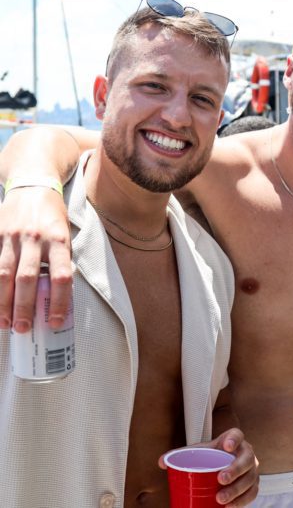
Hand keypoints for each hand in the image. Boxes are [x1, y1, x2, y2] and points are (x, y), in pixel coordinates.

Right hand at [0, 187, 72, 330]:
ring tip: (4, 323)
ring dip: (2, 302)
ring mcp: (12, 236)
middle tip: (23, 329)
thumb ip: (60, 261)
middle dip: (24, 307)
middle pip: (28, 278)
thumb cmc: (52, 217)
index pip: (61, 275)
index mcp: (59, 239)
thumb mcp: (65, 235)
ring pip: (4, 274)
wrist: (33, 186)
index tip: (56, 323)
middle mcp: (35, 238)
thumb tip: (57, 298)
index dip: (59, 301)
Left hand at [159, 429, 258, 506]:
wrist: (224, 465)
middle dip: (235, 469)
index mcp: (233, 440)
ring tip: (220, 499)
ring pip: (250, 478)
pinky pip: (252, 492)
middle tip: (220, 479)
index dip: (234, 439)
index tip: (226, 446)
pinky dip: (243, 501)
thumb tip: (161, 462)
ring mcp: (252, 469)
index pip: (238, 434)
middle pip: (247, 459)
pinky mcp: (254, 484)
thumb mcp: (198, 453)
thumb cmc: (210, 458)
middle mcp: (246, 452)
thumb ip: (180, 456)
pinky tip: (230, 507)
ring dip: (237, 490)